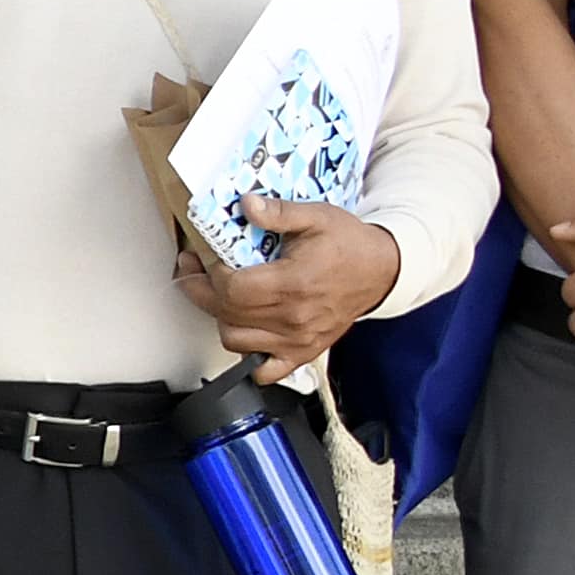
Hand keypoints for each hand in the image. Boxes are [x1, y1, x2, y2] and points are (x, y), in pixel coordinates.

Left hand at [178, 193, 400, 383]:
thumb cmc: (350, 245)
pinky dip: (247, 358)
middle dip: (200, 291)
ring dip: (219, 319)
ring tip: (217, 297)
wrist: (382, 271)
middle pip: (227, 314)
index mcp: (294, 284)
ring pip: (236, 341)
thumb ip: (279, 212)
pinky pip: (265, 370)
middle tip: (192, 272)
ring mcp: (297, 340)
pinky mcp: (304, 353)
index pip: (232, 289)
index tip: (201, 258)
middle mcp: (294, 318)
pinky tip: (244, 334)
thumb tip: (247, 205)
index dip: (209, 274)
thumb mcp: (317, 217)